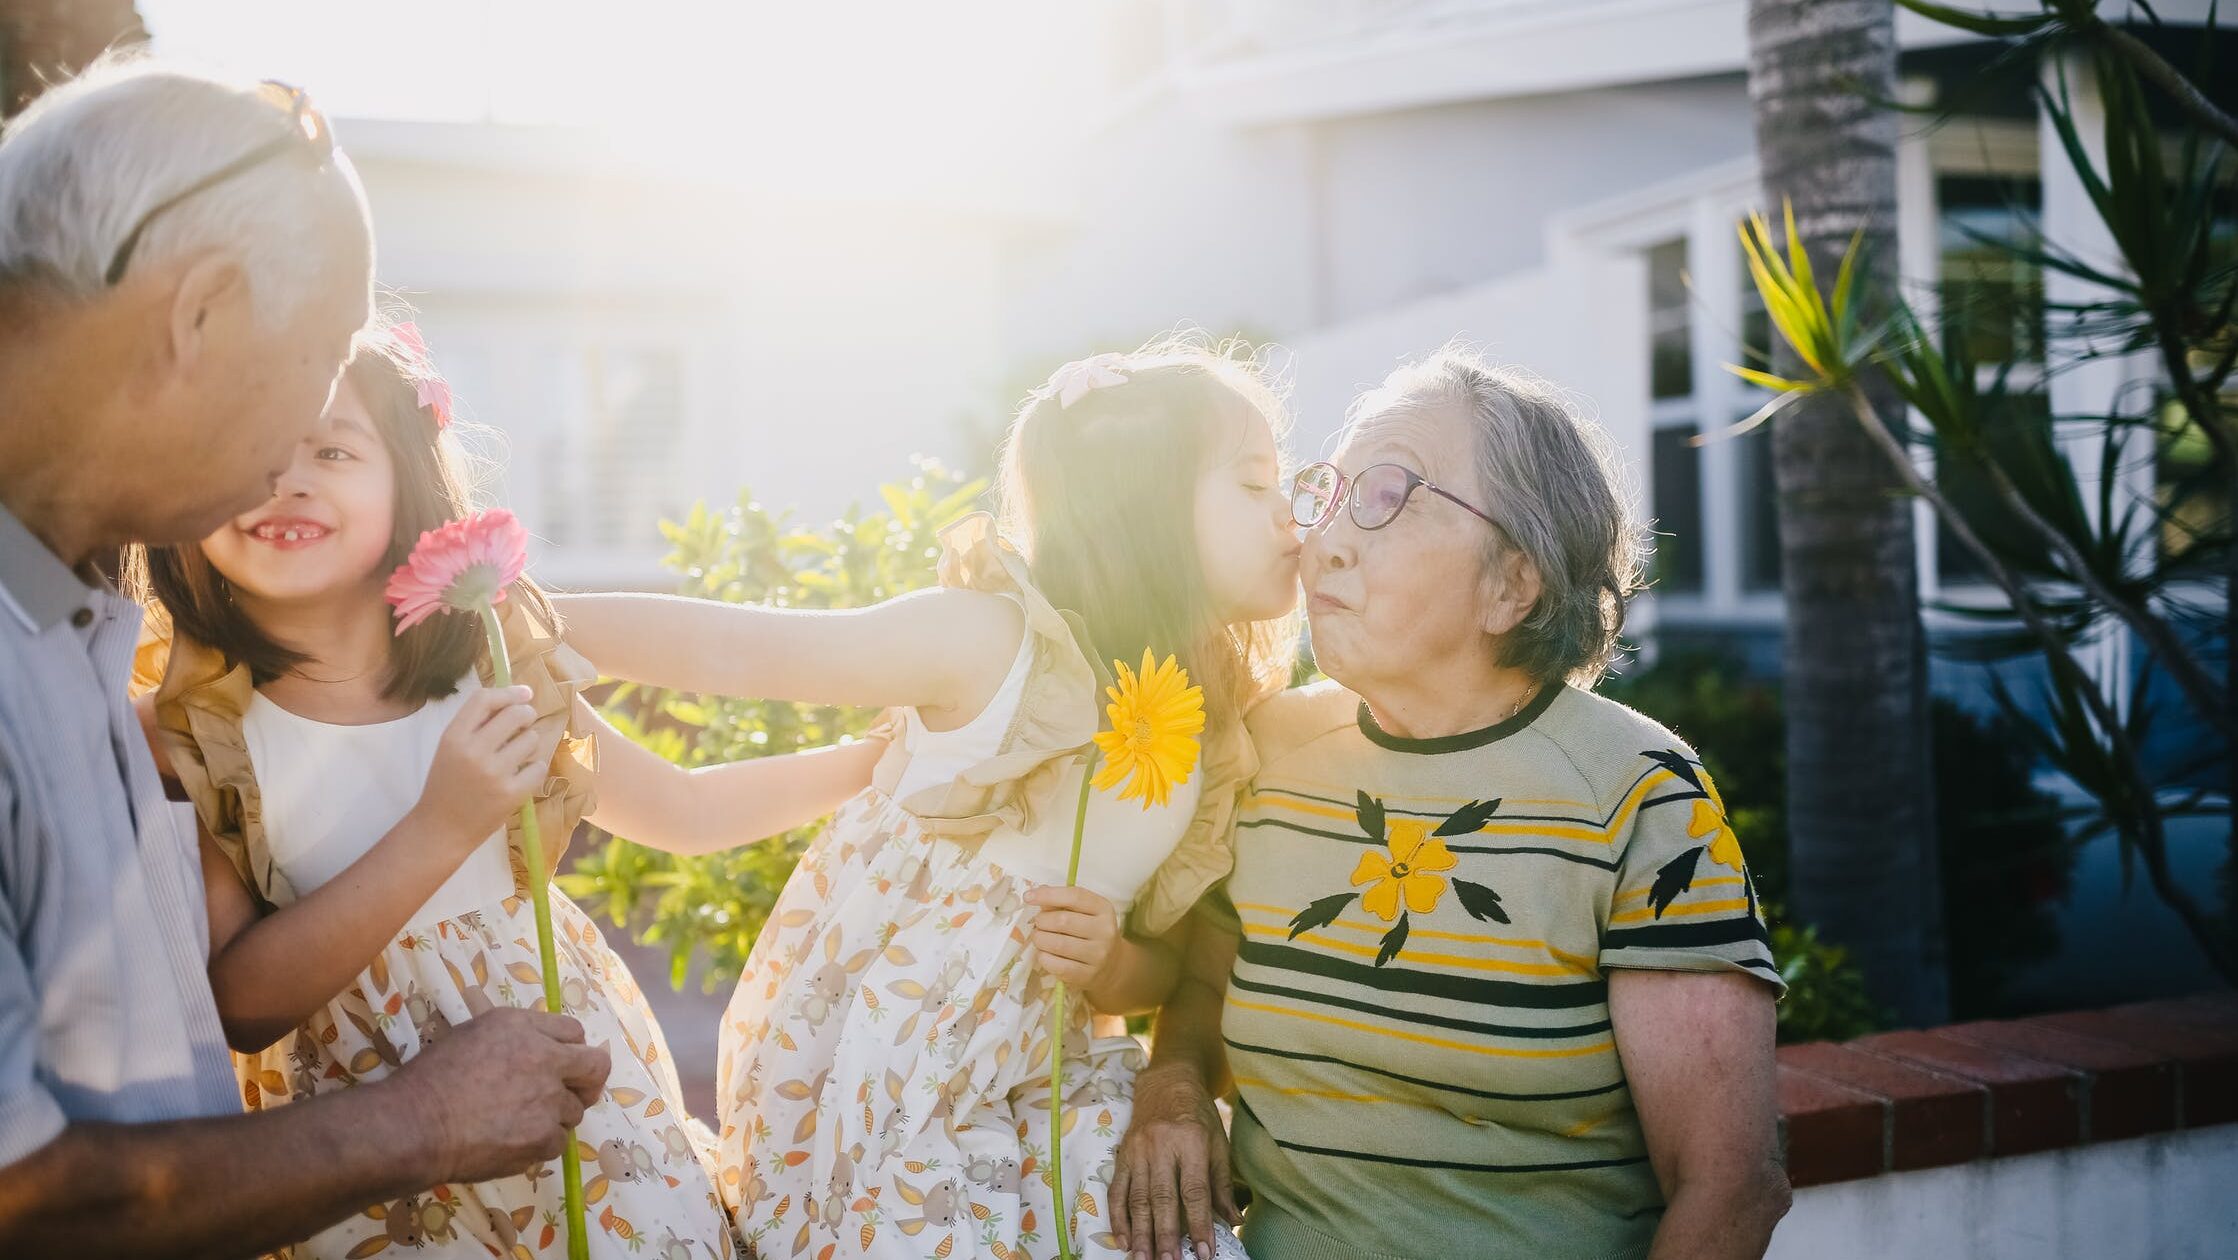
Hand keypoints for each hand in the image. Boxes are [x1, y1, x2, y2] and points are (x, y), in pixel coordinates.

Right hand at [388, 1007, 611, 1184]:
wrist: (415, 1124)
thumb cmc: (432, 1078)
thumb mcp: (473, 1035)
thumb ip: (515, 1037)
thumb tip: (538, 1046)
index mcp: (524, 1028)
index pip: (574, 1032)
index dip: (569, 1049)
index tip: (561, 1063)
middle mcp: (546, 1059)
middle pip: (595, 1068)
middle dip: (587, 1081)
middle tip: (571, 1093)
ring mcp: (548, 1101)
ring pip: (573, 1112)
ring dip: (554, 1117)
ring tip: (516, 1123)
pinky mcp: (544, 1138)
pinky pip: (557, 1142)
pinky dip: (539, 1145)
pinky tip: (510, 1142)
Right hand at [410, 685, 546, 848]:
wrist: (442, 828)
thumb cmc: (447, 784)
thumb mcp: (450, 748)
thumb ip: (475, 724)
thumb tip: (517, 698)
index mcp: (454, 737)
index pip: (484, 699)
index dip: (509, 692)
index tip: (525, 693)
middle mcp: (473, 751)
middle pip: (515, 714)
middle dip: (527, 714)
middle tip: (525, 723)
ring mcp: (494, 773)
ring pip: (531, 739)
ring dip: (530, 743)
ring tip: (517, 755)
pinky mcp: (511, 793)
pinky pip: (539, 767)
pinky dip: (535, 768)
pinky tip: (522, 774)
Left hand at [1026, 884, 1120, 989]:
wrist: (1111, 964)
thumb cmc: (1090, 931)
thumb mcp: (1083, 912)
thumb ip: (1061, 901)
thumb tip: (1036, 893)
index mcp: (1103, 909)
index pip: (1075, 896)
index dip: (1048, 895)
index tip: (1028, 896)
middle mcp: (1105, 931)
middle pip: (1063, 921)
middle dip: (1042, 921)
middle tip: (1038, 924)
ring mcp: (1098, 955)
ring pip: (1058, 944)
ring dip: (1040, 939)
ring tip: (1039, 938)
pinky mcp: (1088, 975)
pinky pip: (1057, 965)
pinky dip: (1044, 958)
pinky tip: (1044, 954)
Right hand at [1112, 1062, 1236, 1259]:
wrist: (1167, 1081)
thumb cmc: (1198, 1114)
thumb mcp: (1219, 1142)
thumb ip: (1222, 1183)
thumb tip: (1233, 1220)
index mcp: (1192, 1141)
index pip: (1195, 1191)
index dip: (1200, 1224)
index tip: (1204, 1253)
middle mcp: (1162, 1146)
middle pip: (1163, 1197)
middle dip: (1166, 1235)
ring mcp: (1138, 1150)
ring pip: (1137, 1198)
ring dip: (1140, 1233)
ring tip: (1144, 1259)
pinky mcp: (1122, 1154)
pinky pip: (1117, 1190)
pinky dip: (1118, 1218)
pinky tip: (1123, 1240)